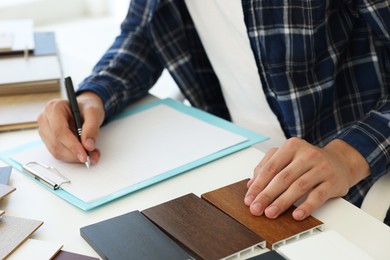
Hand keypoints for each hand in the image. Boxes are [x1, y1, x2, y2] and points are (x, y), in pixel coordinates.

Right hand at [37, 91, 104, 164]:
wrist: (84, 109)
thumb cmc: (86, 108)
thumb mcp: (94, 113)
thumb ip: (92, 128)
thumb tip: (88, 146)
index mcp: (54, 107)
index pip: (59, 131)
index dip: (72, 145)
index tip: (84, 155)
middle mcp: (45, 118)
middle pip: (56, 143)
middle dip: (74, 153)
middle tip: (91, 157)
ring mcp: (45, 130)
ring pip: (56, 151)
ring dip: (74, 157)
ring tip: (91, 155)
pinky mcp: (48, 139)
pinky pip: (58, 153)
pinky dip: (71, 157)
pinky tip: (82, 153)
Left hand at [244, 137, 369, 220]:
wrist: (340, 162)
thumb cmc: (309, 161)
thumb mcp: (288, 157)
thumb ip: (268, 166)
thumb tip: (251, 184)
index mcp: (292, 146)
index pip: (270, 167)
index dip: (258, 185)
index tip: (249, 199)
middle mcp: (307, 154)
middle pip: (282, 177)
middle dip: (266, 195)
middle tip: (256, 209)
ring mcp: (321, 167)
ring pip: (298, 186)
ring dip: (282, 202)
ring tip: (271, 213)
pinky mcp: (332, 181)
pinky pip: (317, 196)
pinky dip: (306, 206)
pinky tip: (296, 215)